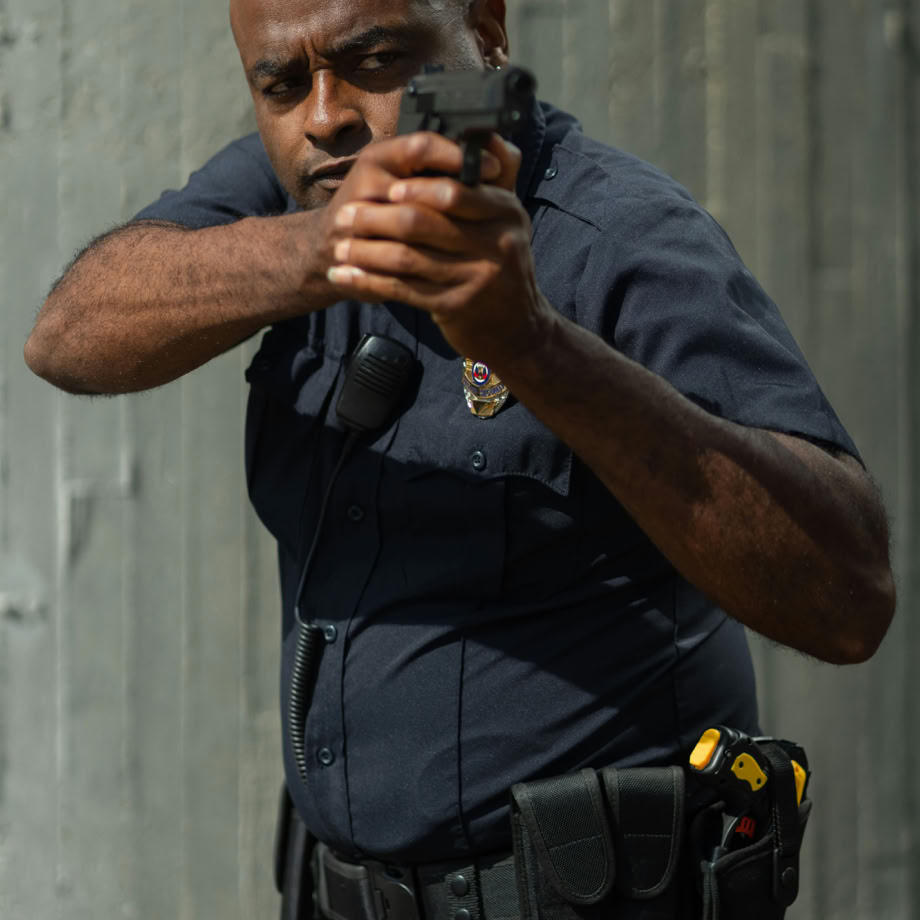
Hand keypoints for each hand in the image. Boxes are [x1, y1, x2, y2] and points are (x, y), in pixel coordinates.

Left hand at [324, 132, 553, 361]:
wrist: (519, 329)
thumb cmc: (504, 266)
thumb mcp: (510, 220)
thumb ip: (500, 175)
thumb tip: (487, 133)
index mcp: (507, 213)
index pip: (456, 190)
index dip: (417, 187)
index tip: (387, 187)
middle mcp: (496, 244)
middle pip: (423, 223)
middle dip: (377, 218)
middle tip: (346, 216)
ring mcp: (476, 278)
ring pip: (407, 257)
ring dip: (366, 252)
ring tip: (340, 249)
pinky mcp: (457, 307)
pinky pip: (403, 290)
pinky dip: (369, 282)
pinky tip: (347, 277)